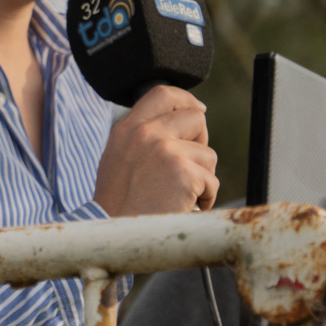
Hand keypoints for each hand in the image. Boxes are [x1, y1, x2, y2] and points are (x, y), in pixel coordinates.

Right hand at [91, 85, 219, 215]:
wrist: (113, 231)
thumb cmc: (118, 202)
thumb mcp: (119, 157)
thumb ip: (142, 137)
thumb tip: (177, 123)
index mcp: (127, 128)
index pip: (163, 94)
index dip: (187, 100)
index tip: (198, 109)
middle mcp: (145, 133)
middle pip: (195, 117)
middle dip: (201, 141)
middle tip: (190, 165)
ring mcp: (165, 150)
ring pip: (207, 154)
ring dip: (202, 177)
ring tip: (180, 193)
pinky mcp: (183, 172)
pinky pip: (212, 181)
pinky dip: (205, 197)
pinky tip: (185, 206)